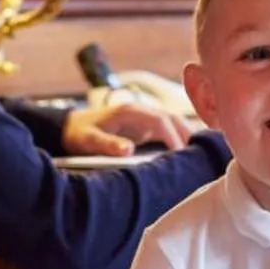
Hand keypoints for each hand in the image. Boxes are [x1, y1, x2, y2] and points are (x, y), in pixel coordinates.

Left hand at [63, 98, 194, 156]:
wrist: (69, 127)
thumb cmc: (78, 134)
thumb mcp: (88, 140)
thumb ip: (107, 144)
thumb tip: (129, 149)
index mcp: (130, 111)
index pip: (160, 121)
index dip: (173, 137)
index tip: (182, 155)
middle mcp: (140, 111)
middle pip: (172, 119)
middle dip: (187, 135)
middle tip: (200, 157)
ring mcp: (144, 119)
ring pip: (173, 123)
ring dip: (186, 136)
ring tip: (200, 156)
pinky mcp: (144, 127)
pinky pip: (167, 131)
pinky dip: (179, 139)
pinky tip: (188, 154)